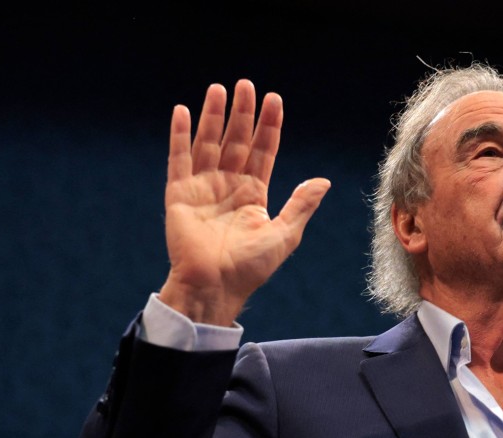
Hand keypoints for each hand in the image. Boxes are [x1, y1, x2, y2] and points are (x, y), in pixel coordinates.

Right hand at [158, 79, 329, 325]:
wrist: (214, 287)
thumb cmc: (250, 268)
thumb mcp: (283, 235)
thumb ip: (301, 205)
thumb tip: (323, 181)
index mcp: (254, 195)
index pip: (264, 151)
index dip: (269, 126)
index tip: (274, 99)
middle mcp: (229, 186)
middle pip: (237, 140)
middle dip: (242, 113)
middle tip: (246, 84)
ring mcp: (203, 188)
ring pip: (209, 143)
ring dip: (213, 116)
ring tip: (218, 89)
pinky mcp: (179, 194)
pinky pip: (179, 159)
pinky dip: (180, 135)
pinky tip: (182, 111)